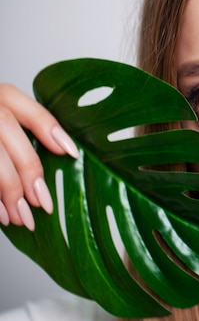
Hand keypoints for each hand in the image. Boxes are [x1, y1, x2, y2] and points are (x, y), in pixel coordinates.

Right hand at [0, 84, 77, 230]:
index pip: (21, 102)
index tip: (70, 153)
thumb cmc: (0, 146)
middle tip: (43, 202)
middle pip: (4, 125)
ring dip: (8, 189)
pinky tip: (1, 215)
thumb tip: (56, 166)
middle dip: (28, 166)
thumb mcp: (8, 134)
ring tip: (22, 217)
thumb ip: (22, 141)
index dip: (48, 126)